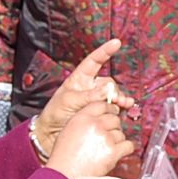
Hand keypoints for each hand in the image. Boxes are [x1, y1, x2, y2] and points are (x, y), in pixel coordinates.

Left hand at [35, 39, 133, 155]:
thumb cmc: (55, 114)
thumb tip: (109, 90)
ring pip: (114, 95)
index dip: (105, 51)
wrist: (51, 135)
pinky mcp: (101, 113)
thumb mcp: (68, 101)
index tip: (116, 43)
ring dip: (120, 98)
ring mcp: (96, 101)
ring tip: (124, 104)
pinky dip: (121, 108)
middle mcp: (90, 87)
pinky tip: (126, 108)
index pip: (94, 61)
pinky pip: (115, 108)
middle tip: (114, 99)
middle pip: (108, 82)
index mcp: (80, 79)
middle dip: (114, 89)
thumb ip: (89, 95)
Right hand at [44, 103, 134, 178]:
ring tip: (104, 151)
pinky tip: (116, 154)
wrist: (63, 176)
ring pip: (121, 133)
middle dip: (113, 128)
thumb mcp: (68, 131)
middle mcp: (94, 124)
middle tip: (106, 138)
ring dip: (117, 141)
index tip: (110, 115)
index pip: (103, 104)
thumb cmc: (63, 157)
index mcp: (82, 117)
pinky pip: (128, 146)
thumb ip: (84, 121)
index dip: (109, 110)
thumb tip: (99, 117)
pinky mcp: (113, 151)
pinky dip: (124, 150)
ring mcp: (105, 137)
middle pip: (115, 118)